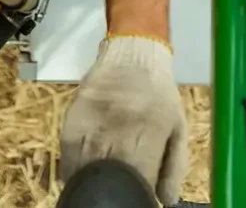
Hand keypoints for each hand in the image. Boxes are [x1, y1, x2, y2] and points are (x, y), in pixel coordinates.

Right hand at [58, 35, 188, 206]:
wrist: (133, 53)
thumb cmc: (159, 94)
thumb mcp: (178, 125)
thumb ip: (175, 165)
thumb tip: (166, 201)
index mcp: (151, 129)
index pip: (138, 177)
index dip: (134, 194)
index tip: (134, 199)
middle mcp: (121, 125)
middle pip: (109, 175)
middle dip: (112, 191)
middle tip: (114, 195)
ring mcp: (94, 120)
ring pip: (84, 169)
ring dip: (89, 185)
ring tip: (97, 189)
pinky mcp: (73, 116)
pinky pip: (67, 155)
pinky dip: (72, 172)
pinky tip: (80, 177)